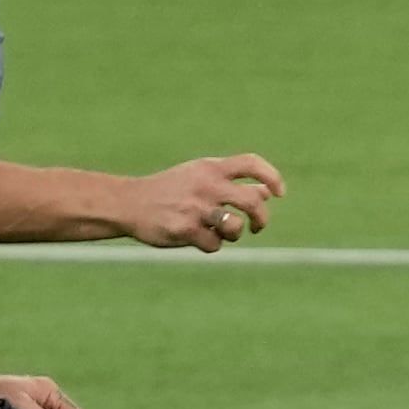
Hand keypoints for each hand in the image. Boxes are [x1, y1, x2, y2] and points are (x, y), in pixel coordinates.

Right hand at [118, 155, 285, 252]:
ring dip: (234, 234)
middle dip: (261, 218)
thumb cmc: (170, 190)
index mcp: (211, 168)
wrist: (129, 203)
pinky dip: (211, 245)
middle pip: (252, 201)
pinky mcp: (184, 229)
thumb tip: (268, 191)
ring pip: (235, 226)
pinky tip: (197, 238)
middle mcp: (206, 184)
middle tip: (256, 226)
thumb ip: (233, 182)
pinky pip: (214, 244)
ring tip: (221, 232)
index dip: (272, 177)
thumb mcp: (200, 177)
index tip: (279, 193)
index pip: (251, 164)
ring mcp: (195, 208)